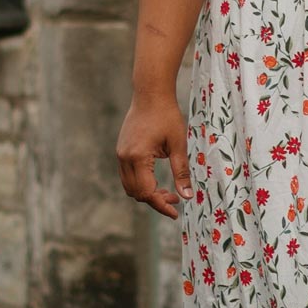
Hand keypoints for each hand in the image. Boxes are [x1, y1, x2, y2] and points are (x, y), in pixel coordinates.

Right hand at [117, 95, 192, 219]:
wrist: (150, 94)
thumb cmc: (167, 116)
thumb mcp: (178, 144)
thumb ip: (180, 171)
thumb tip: (186, 196)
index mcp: (138, 157)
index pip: (147, 192)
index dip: (161, 205)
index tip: (175, 213)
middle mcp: (125, 158)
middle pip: (136, 193)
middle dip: (155, 201)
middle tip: (175, 199)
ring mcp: (120, 154)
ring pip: (129, 186)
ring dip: (147, 193)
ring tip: (167, 191)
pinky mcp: (121, 150)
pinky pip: (127, 176)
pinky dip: (140, 183)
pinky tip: (156, 180)